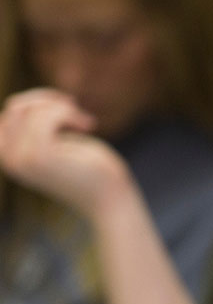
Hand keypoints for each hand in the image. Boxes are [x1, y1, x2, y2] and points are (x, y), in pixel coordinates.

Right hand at [0, 88, 128, 216]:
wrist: (111, 200)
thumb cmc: (91, 170)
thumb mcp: (59, 143)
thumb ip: (36, 128)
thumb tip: (20, 103)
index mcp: (10, 157)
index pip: (10, 113)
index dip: (39, 104)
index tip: (67, 112)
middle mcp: (9, 160)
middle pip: (15, 108)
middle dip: (49, 102)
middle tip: (78, 115)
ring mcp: (22, 159)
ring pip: (29, 110)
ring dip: (62, 108)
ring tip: (85, 122)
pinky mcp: (40, 157)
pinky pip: (44, 117)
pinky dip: (67, 113)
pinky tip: (88, 125)